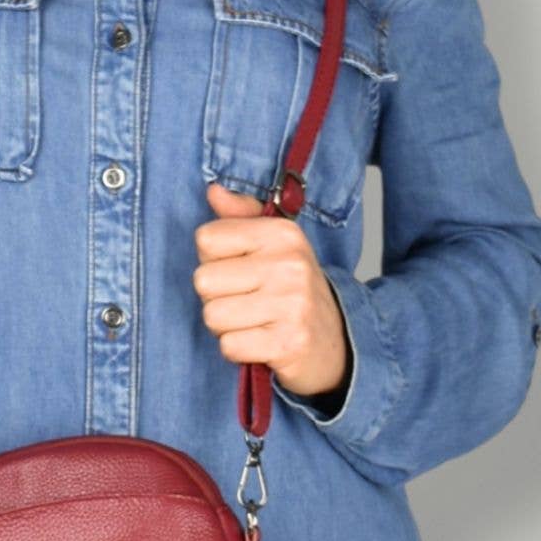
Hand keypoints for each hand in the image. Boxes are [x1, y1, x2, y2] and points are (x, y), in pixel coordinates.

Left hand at [192, 182, 350, 399]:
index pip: (206, 240)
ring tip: (254, 321)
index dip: (213, 260)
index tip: (241, 271)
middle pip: (203, 280)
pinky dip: (239, 349)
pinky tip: (261, 342)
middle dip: (216, 297)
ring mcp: (292, 304)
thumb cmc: (292, 290)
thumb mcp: (273, 246)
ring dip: (226, 326)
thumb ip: (240, 217)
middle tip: (247, 301)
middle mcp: (289, 263)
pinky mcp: (288, 343)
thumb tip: (213, 191)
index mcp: (282, 233)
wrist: (337, 341)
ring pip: (212, 315)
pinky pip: (229, 346)